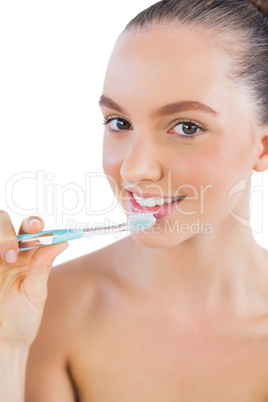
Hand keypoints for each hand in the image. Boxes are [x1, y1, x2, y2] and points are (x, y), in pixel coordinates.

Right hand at [0, 211, 67, 349]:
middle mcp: (9, 253)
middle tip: (11, 251)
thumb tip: (62, 242)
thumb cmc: (23, 319)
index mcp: (29, 256)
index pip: (31, 230)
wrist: (3, 341)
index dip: (33, 223)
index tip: (36, 227)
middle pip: (4, 223)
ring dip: (0, 238)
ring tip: (5, 257)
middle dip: (6, 231)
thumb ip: (43, 266)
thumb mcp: (36, 293)